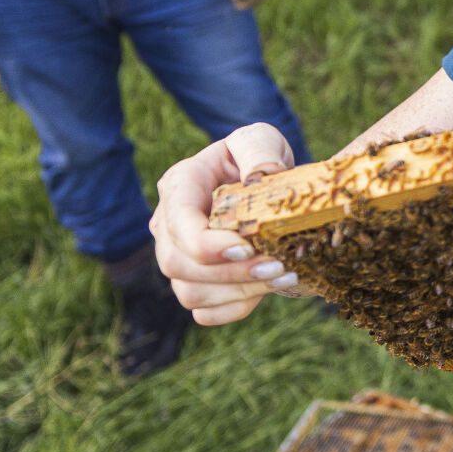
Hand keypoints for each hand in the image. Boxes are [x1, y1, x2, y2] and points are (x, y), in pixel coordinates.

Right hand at [150, 123, 306, 324]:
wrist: (264, 184)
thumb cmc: (256, 157)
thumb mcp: (260, 139)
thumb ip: (258, 150)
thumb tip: (263, 175)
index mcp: (179, 186)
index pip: (178, 224)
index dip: (207, 244)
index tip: (249, 246)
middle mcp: (169, 226)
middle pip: (177, 264)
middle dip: (229, 272)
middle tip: (277, 266)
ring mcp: (179, 258)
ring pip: (190, 292)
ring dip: (239, 292)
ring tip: (283, 275)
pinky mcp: (196, 283)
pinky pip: (205, 312)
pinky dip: (236, 308)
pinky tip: (267, 289)